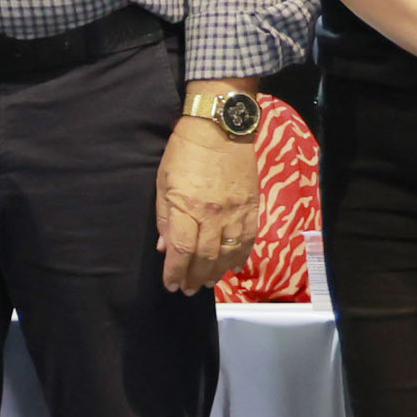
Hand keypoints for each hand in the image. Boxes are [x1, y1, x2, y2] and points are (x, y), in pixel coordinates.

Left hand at [156, 117, 263, 294]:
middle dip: (194, 277)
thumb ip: (165, 218)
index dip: (175, 272)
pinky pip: (248, 240)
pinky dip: (240, 257)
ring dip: (217, 272)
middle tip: (188, 289)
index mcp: (187, 207)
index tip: (170, 284)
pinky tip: (232, 267)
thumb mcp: (163, 182)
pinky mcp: (252, 206)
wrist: (221, 127)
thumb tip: (165, 248)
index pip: (182, 250)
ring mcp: (236, 212)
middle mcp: (213, 214)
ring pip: (229, 253)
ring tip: (207, 282)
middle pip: (205, 257)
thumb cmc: (184, 152)